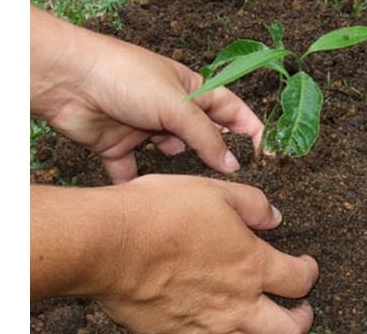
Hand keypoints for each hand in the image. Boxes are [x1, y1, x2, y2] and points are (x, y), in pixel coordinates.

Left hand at [31, 7, 263, 183]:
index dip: (250, 130)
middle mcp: (171, 110)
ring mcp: (146, 128)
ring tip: (177, 165)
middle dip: (214, 153)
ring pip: (173, 155)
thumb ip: (207, 136)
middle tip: (227, 175)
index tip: (266, 154)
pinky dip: (136, 180)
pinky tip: (144, 191)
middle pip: (204, 136)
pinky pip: (134, 170)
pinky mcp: (121, 145)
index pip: (231, 110)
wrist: (68, 81)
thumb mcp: (176, 104)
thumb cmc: (124, 76)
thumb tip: (231, 165)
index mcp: (191, 90)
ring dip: (176, 162)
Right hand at [93, 175, 318, 333]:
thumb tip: (274, 217)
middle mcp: (236, 304)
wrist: (111, 242)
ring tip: (259, 329)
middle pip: (287, 332)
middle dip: (301, 322)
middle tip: (298, 311)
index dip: (309, 273)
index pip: (300, 281)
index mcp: (252, 265)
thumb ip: (254, 205)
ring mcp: (206, 328)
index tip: (305, 266)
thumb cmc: (162, 212)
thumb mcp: (216, 191)